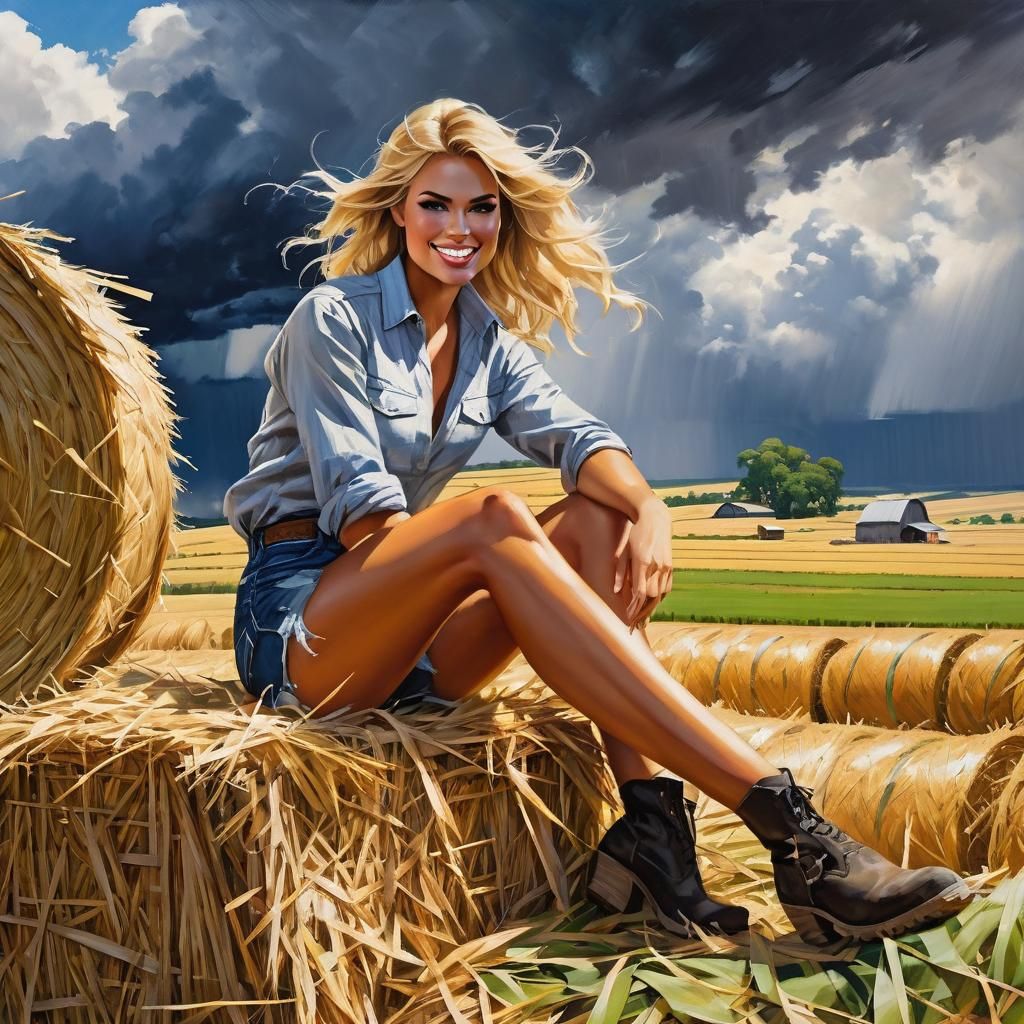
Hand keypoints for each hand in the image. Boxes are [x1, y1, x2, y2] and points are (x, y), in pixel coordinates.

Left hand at [612, 495, 673, 630]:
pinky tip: (653, 600)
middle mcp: (657, 565)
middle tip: (635, 620)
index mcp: (642, 561)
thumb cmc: (636, 534)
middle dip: (643, 610)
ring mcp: (666, 566)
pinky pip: (667, 587)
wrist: (655, 518)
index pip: (639, 591)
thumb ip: (620, 572)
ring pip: (661, 594)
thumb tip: (616, 590)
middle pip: (652, 596)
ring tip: (643, 614)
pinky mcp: (671, 566)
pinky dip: (660, 596)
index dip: (634, 607)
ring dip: (652, 604)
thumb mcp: (624, 551)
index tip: (628, 616)